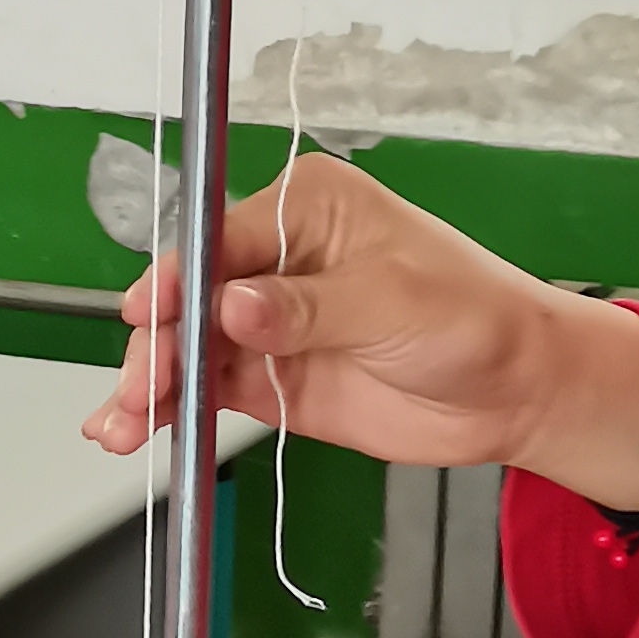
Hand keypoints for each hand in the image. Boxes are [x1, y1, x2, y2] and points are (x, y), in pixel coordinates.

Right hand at [82, 152, 638, 505]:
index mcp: (306, 209)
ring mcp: (269, 323)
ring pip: (189, 349)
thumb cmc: (476, 318)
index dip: (177, 283)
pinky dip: (171, 410)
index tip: (145, 317)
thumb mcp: (392, 301)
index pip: (218, 241)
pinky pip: (206, 390)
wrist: (517, 392)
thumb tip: (236, 306)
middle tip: (140, 388)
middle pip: (190, 298)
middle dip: (157, 346)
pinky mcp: (271, 379)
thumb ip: (307, 308)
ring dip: (149, 384)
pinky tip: (136, 428)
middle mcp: (275, 260)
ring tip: (121, 426)